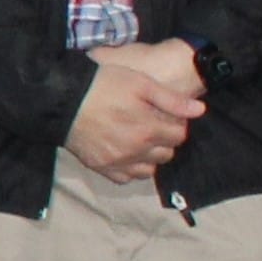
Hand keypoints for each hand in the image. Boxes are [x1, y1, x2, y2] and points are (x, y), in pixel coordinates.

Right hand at [69, 40, 207, 181]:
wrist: (61, 98)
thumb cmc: (102, 84)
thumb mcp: (139, 82)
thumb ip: (171, 99)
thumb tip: (200, 111)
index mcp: (148, 129)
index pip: (179, 135)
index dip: (175, 123)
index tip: (164, 114)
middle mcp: (136, 150)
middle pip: (167, 153)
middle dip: (164, 140)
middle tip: (151, 124)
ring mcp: (117, 162)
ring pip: (149, 169)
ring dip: (149, 156)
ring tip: (139, 139)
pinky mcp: (101, 167)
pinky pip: (126, 178)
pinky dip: (130, 168)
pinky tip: (125, 153)